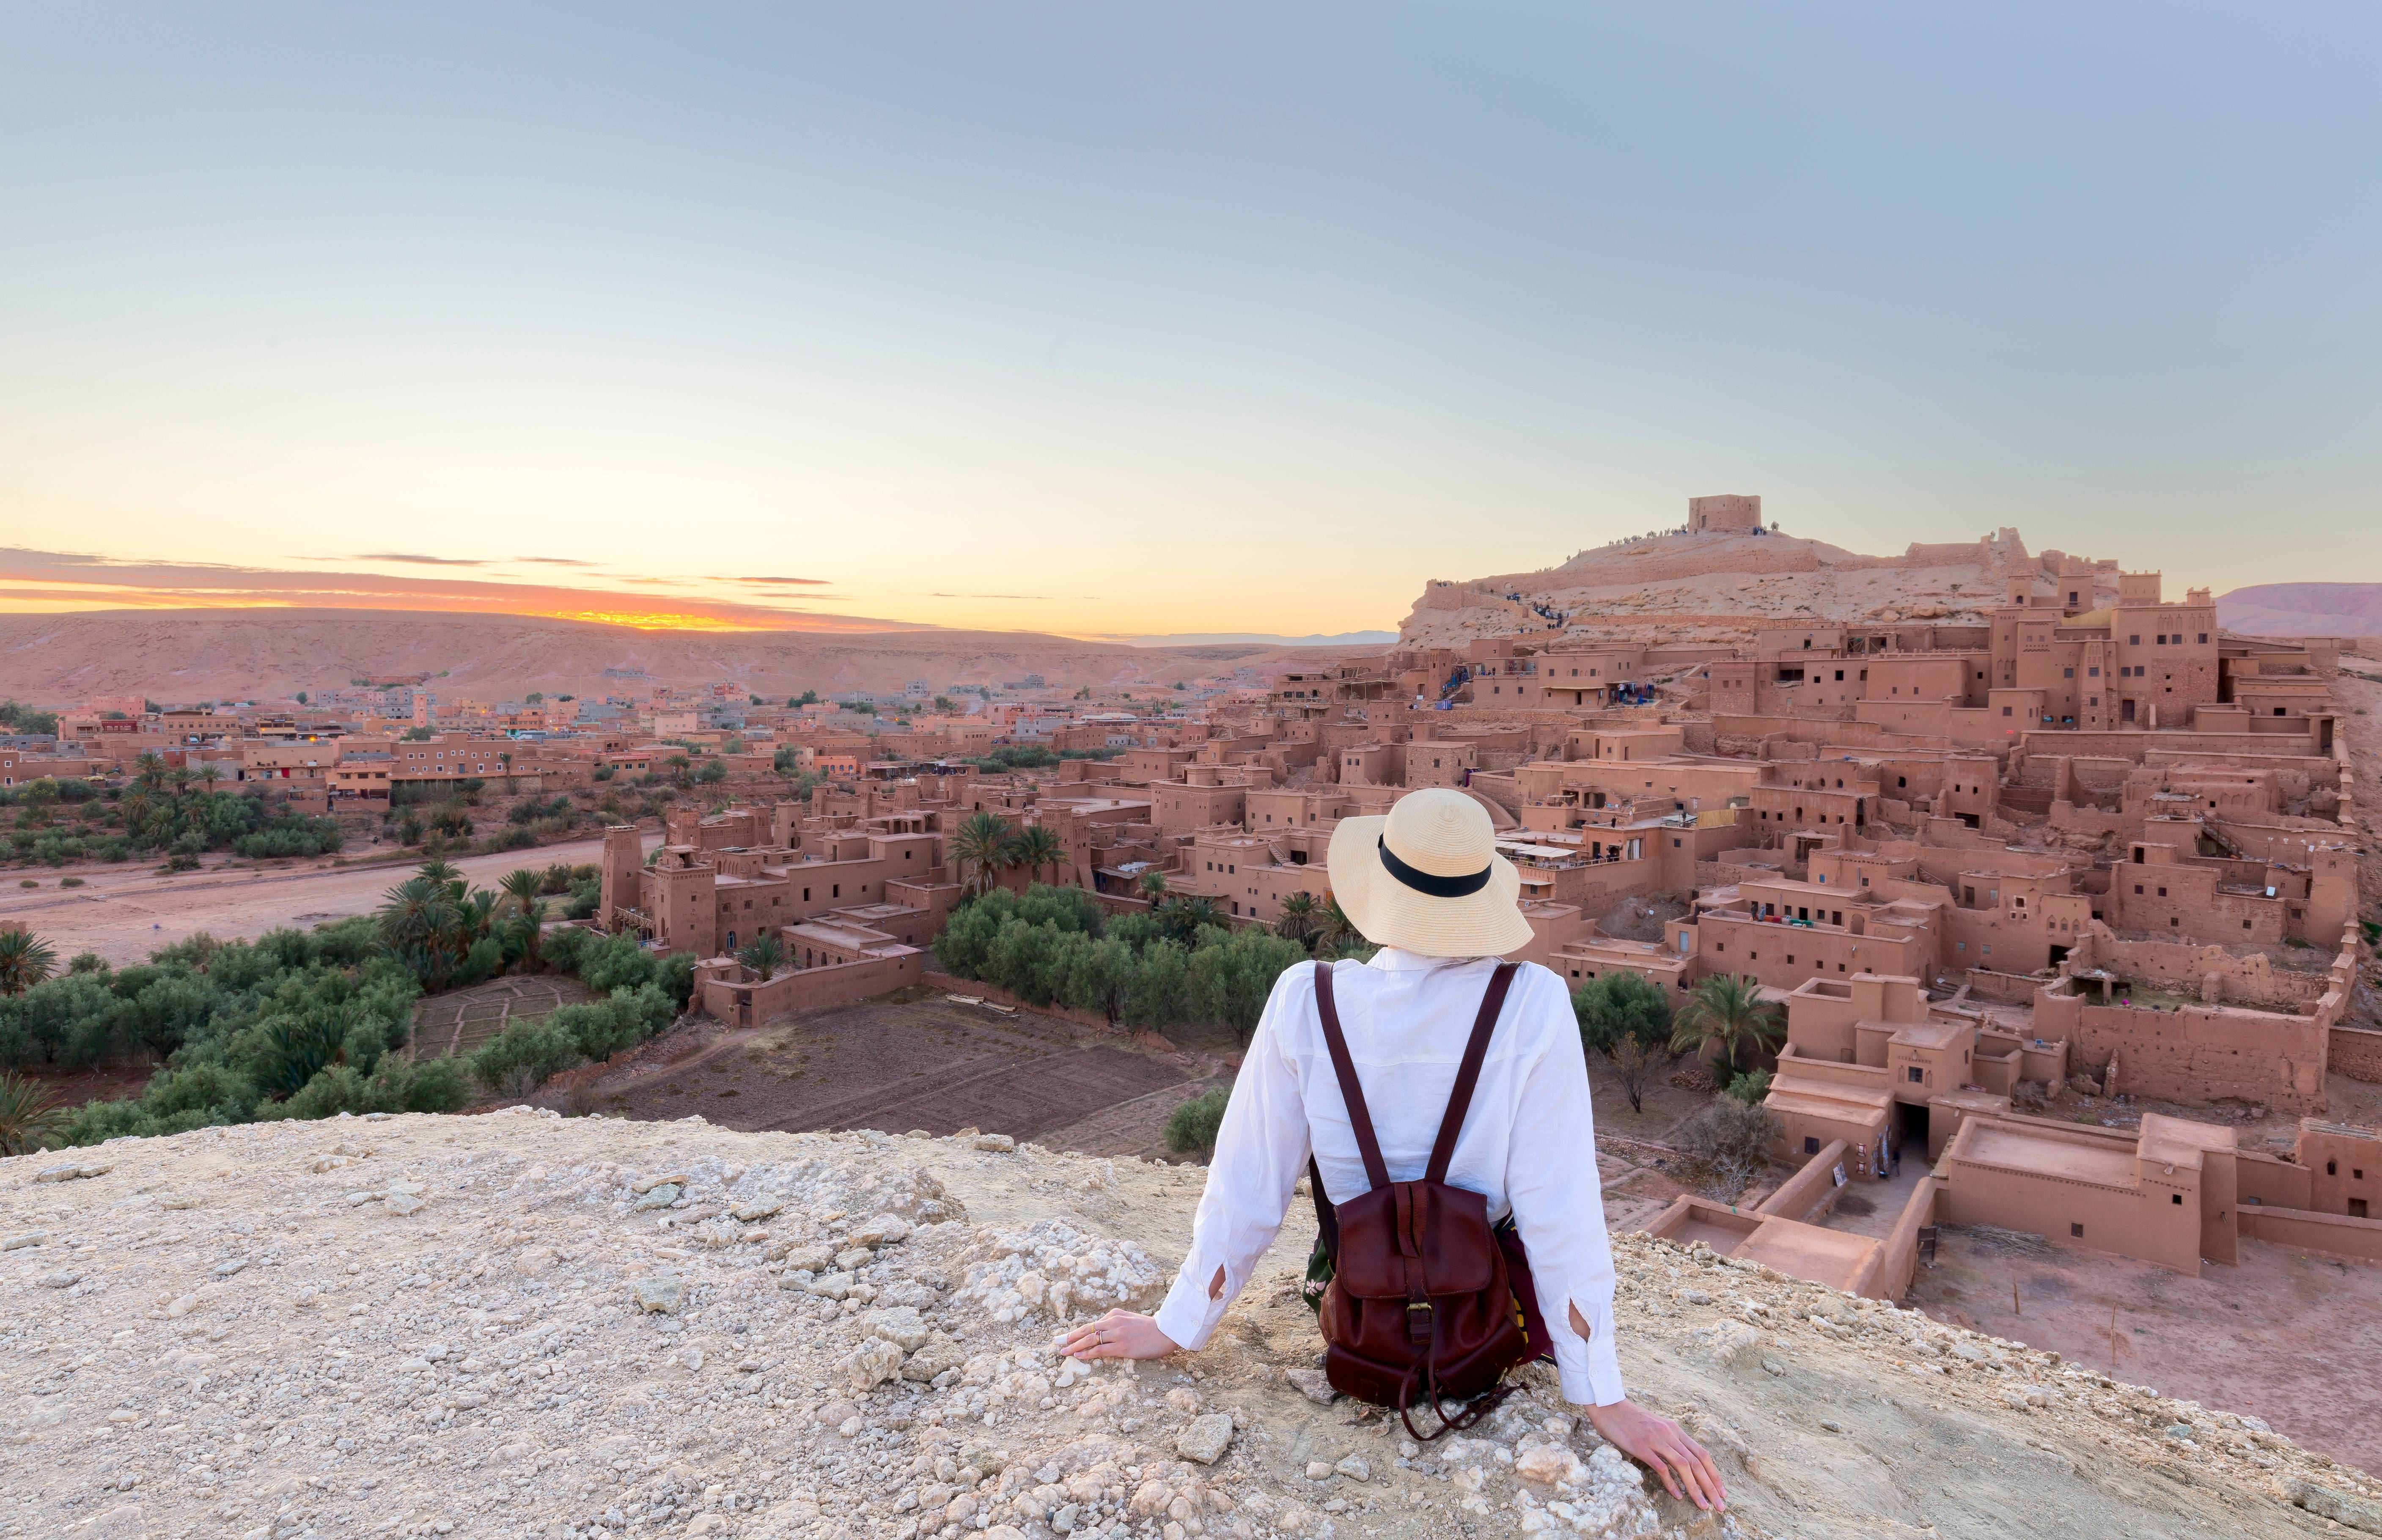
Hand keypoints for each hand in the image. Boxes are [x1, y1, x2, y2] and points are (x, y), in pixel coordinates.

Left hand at [1055, 1310, 1179, 1361]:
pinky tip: (1078, 1355)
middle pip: (1086, 1330)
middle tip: (1057, 1344)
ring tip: (1063, 1351)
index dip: (1075, 1332)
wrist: (1166, 1332)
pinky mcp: (1123, 1346)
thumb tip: (1099, 1331)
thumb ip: (1114, 1323)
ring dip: (1074, 1346)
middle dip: (1070, 1338)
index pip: (1090, 1324)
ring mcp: (1118, 1334)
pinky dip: (1087, 1353)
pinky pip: (1100, 1350)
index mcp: (1114, 1314)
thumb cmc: (1149, 1328)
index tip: (1064, 1338)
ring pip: (1090, 1340)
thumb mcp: (1129, 1319)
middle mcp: (1114, 1322)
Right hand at [1585, 1397, 1726, 1511]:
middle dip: (1711, 1486)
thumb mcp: (1657, 1426)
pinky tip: (1678, 1496)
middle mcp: (1669, 1434)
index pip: (1702, 1454)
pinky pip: (1661, 1467)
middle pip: (1697, 1462)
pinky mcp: (1641, 1447)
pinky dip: (1672, 1483)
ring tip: (1703, 1505)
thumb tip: (1684, 1460)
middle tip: (1719, 1505)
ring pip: (1684, 1466)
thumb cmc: (1631, 1419)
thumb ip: (1670, 1440)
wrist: (1609, 1407)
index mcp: (1675, 1429)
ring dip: (1696, 1488)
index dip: (1714, 1474)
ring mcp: (1656, 1440)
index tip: (1721, 1491)